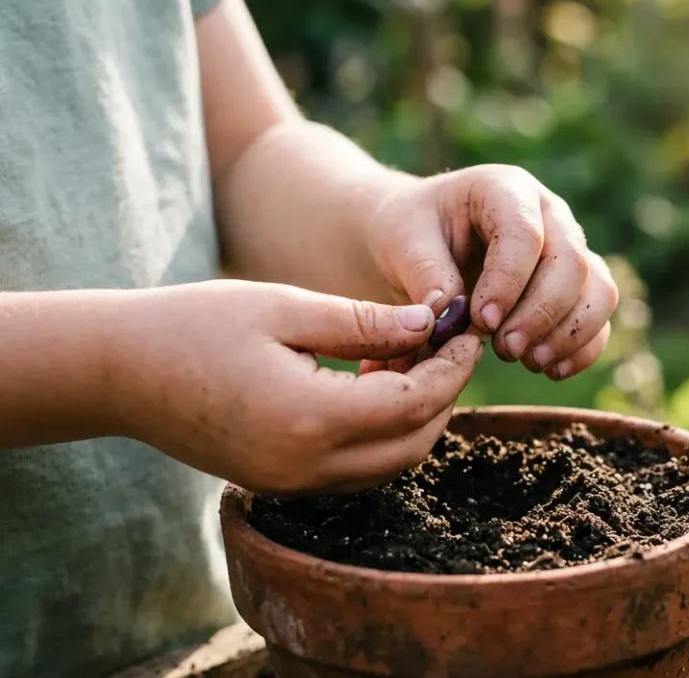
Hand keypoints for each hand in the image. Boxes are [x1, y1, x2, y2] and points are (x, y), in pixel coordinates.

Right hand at [109, 279, 483, 495]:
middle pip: (414, 443)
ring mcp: (292, 485)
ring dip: (414, 415)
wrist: (117, 373)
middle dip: (443, 394)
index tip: (468, 329)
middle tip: (446, 342)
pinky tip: (371, 384)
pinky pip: (356, 468)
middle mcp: (306, 467)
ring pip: (390, 463)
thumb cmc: (194, 325)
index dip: (452, 367)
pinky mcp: (280, 485)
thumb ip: (363, 322)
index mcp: (310, 419)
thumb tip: (429, 323)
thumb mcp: (284, 308)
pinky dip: (380, 431)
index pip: (416, 403)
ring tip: (406, 356)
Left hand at [364, 165, 618, 379]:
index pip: (525, 232)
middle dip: (542, 313)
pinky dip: (582, 348)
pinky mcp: (578, 286)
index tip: (482, 320)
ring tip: (528, 361)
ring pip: (599, 289)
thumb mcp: (402, 241)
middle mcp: (550, 215)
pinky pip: (599, 317)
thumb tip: (449, 313)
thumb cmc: (411, 234)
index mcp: (506, 189)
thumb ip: (425, 272)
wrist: (422, 245)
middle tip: (504, 350)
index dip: (509, 280)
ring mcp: (571, 249)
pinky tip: (549, 370)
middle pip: (572, 262)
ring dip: (569, 333)